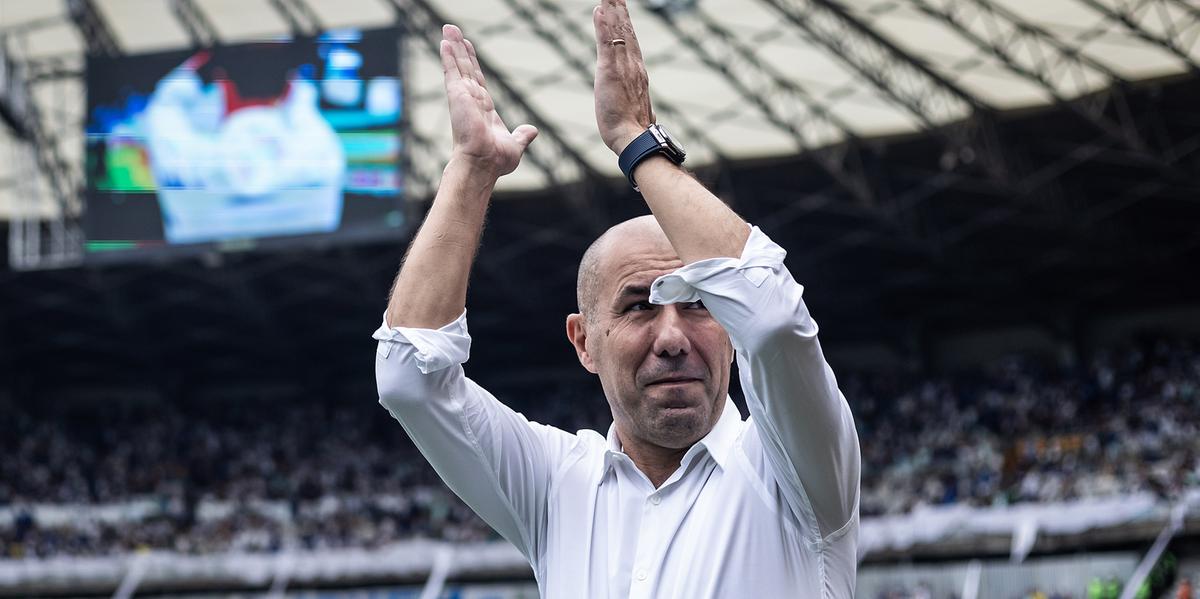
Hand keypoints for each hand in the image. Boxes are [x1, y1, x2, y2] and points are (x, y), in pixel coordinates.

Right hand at [440, 24, 537, 177]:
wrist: (484, 163)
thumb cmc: (496, 160)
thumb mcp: (515, 144)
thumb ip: (522, 135)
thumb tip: (532, 131)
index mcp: (483, 110)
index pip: (478, 80)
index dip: (473, 64)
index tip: (468, 49)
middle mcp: (471, 100)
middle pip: (466, 68)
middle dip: (460, 49)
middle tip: (453, 31)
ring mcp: (463, 97)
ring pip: (458, 66)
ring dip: (453, 46)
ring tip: (448, 29)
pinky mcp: (456, 95)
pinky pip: (452, 71)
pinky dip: (447, 56)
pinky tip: (443, 42)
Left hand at [593, 0, 654, 154]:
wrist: (634, 139)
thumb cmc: (631, 129)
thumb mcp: (633, 108)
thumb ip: (637, 102)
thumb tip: (645, 110)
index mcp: (637, 71)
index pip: (629, 39)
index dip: (623, 20)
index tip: (618, 3)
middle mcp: (633, 64)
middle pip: (624, 28)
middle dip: (619, 6)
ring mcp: (623, 66)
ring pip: (617, 31)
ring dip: (612, 8)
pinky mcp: (611, 72)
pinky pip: (607, 44)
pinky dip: (603, 26)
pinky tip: (599, 9)